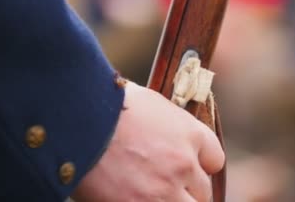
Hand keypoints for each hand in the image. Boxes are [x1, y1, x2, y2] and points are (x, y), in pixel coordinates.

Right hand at [71, 82, 224, 200]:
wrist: (79, 119)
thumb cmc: (108, 103)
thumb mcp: (149, 104)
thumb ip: (166, 126)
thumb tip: (161, 135)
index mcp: (191, 134)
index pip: (215, 160)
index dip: (199, 166)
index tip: (189, 169)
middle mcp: (184, 164)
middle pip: (203, 192)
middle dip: (188, 191)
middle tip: (168, 187)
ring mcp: (164, 191)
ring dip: (174, 201)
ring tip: (154, 195)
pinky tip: (133, 198)